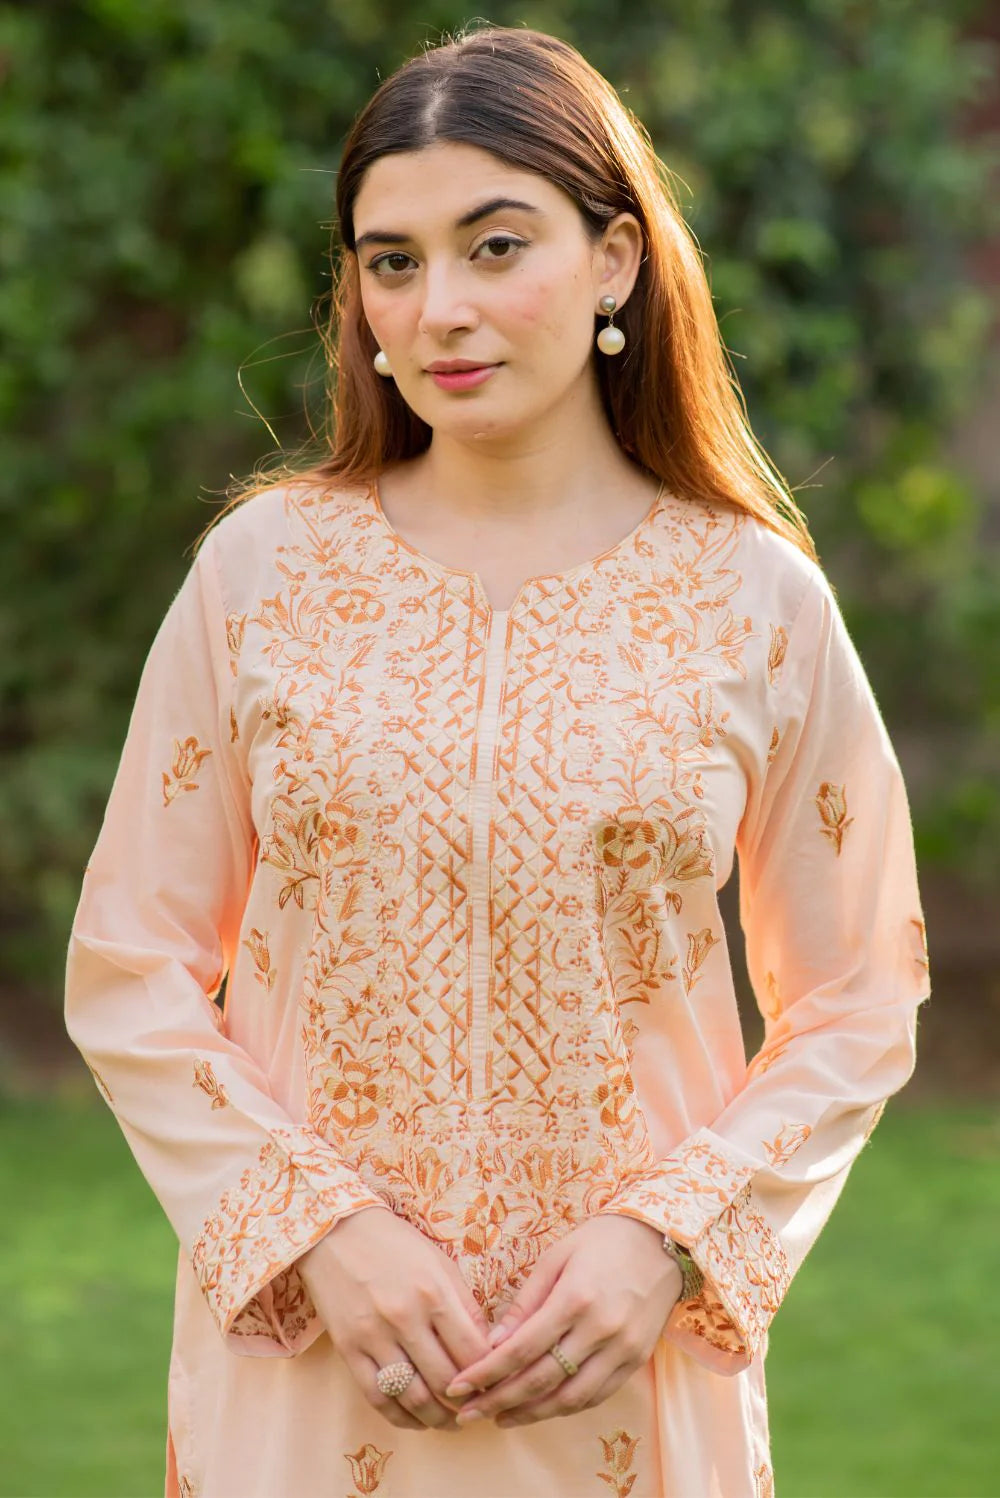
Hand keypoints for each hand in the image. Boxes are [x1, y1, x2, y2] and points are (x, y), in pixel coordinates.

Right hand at [298, 1206, 491, 1432]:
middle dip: (467, 1402)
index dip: (490, 1376)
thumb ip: (464, 1305)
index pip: (473, 1352)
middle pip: (446, 1380)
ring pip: (414, 1397)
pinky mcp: (348, 1349)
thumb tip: (487, 1347)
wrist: (335, 1231)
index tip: (496, 1383)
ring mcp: (373, 1336)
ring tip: (451, 1421)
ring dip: (438, 1418)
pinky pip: (378, 1398)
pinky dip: (402, 1417)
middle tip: (477, 1407)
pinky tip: (417, 1419)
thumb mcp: (439, 1263)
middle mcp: (405, 1317)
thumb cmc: (394, 1243)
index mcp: (434, 1292)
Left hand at [444, 1215, 681, 1428]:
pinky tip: (542, 1408)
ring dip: (532, 1414)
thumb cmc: (602, 1240)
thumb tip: (494, 1344)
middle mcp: (600, 1329)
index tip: (458, 1389)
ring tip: (501, 1417)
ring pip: (570, 1399)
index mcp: (574, 1298)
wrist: (662, 1241)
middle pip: (542, 1381)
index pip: (521, 1350)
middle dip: (500, 1401)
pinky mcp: (637, 1360)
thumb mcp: (557, 1257)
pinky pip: (597, 1395)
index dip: (486, 1374)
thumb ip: (526, 1303)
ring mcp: (622, 1349)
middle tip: (469, 1414)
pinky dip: (566, 1407)